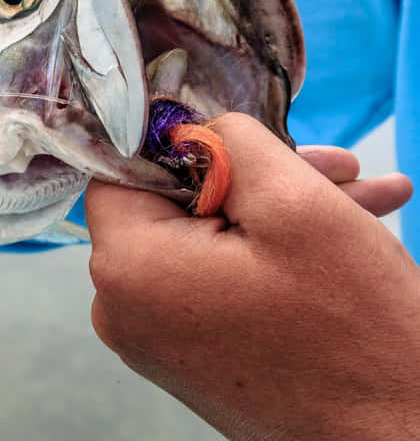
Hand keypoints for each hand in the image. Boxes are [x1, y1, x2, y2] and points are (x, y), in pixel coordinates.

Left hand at [86, 113, 419, 439]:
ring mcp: (155, 337)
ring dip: (279, 212)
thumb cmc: (352, 330)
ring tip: (361, 196)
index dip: (185, 143)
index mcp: (127, 267)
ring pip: (208, 239)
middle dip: (258, 178)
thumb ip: (229, 142)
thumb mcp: (295, 203)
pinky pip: (218, 280)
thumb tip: (191, 129)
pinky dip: (271, 255)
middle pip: (176, 205)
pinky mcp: (191, 354)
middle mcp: (123, 308)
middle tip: (338, 168)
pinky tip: (344, 234)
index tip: (247, 133)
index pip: (122, 172)